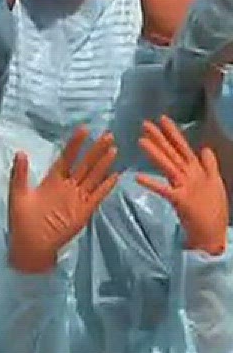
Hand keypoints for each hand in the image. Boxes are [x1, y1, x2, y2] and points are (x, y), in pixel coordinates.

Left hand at [8, 128, 117, 273]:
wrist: (30, 245)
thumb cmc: (21, 221)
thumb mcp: (18, 194)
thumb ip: (19, 174)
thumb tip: (21, 152)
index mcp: (52, 180)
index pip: (67, 158)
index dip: (75, 144)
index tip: (84, 129)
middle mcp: (67, 186)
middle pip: (85, 164)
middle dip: (96, 150)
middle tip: (108, 135)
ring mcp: (77, 198)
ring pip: (93, 177)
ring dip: (103, 164)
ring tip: (114, 149)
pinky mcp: (84, 211)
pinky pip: (97, 196)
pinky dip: (106, 186)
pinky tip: (115, 175)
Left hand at [138, 116, 227, 255]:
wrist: (214, 233)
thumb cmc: (212, 210)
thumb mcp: (214, 183)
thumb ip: (209, 165)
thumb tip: (204, 148)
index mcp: (198, 171)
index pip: (183, 147)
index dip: (173, 133)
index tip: (161, 118)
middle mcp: (192, 175)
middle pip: (173, 153)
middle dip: (159, 137)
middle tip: (144, 123)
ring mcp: (187, 187)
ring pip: (168, 166)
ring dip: (155, 153)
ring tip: (140, 141)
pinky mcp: (181, 201)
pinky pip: (164, 191)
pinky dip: (152, 184)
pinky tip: (138, 178)